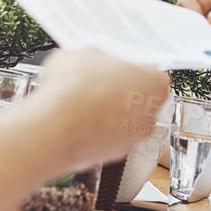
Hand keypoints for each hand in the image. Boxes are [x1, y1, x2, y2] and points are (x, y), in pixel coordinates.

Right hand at [29, 48, 169, 165]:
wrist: (55, 127)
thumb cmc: (76, 89)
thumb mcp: (87, 53)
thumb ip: (101, 59)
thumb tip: (94, 62)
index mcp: (156, 83)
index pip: (149, 72)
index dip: (126, 68)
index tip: (112, 66)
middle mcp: (150, 115)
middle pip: (137, 99)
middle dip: (117, 92)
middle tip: (94, 83)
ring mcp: (131, 139)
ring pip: (121, 122)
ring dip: (103, 113)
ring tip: (77, 102)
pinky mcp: (110, 157)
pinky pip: (103, 139)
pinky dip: (91, 131)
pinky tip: (72, 120)